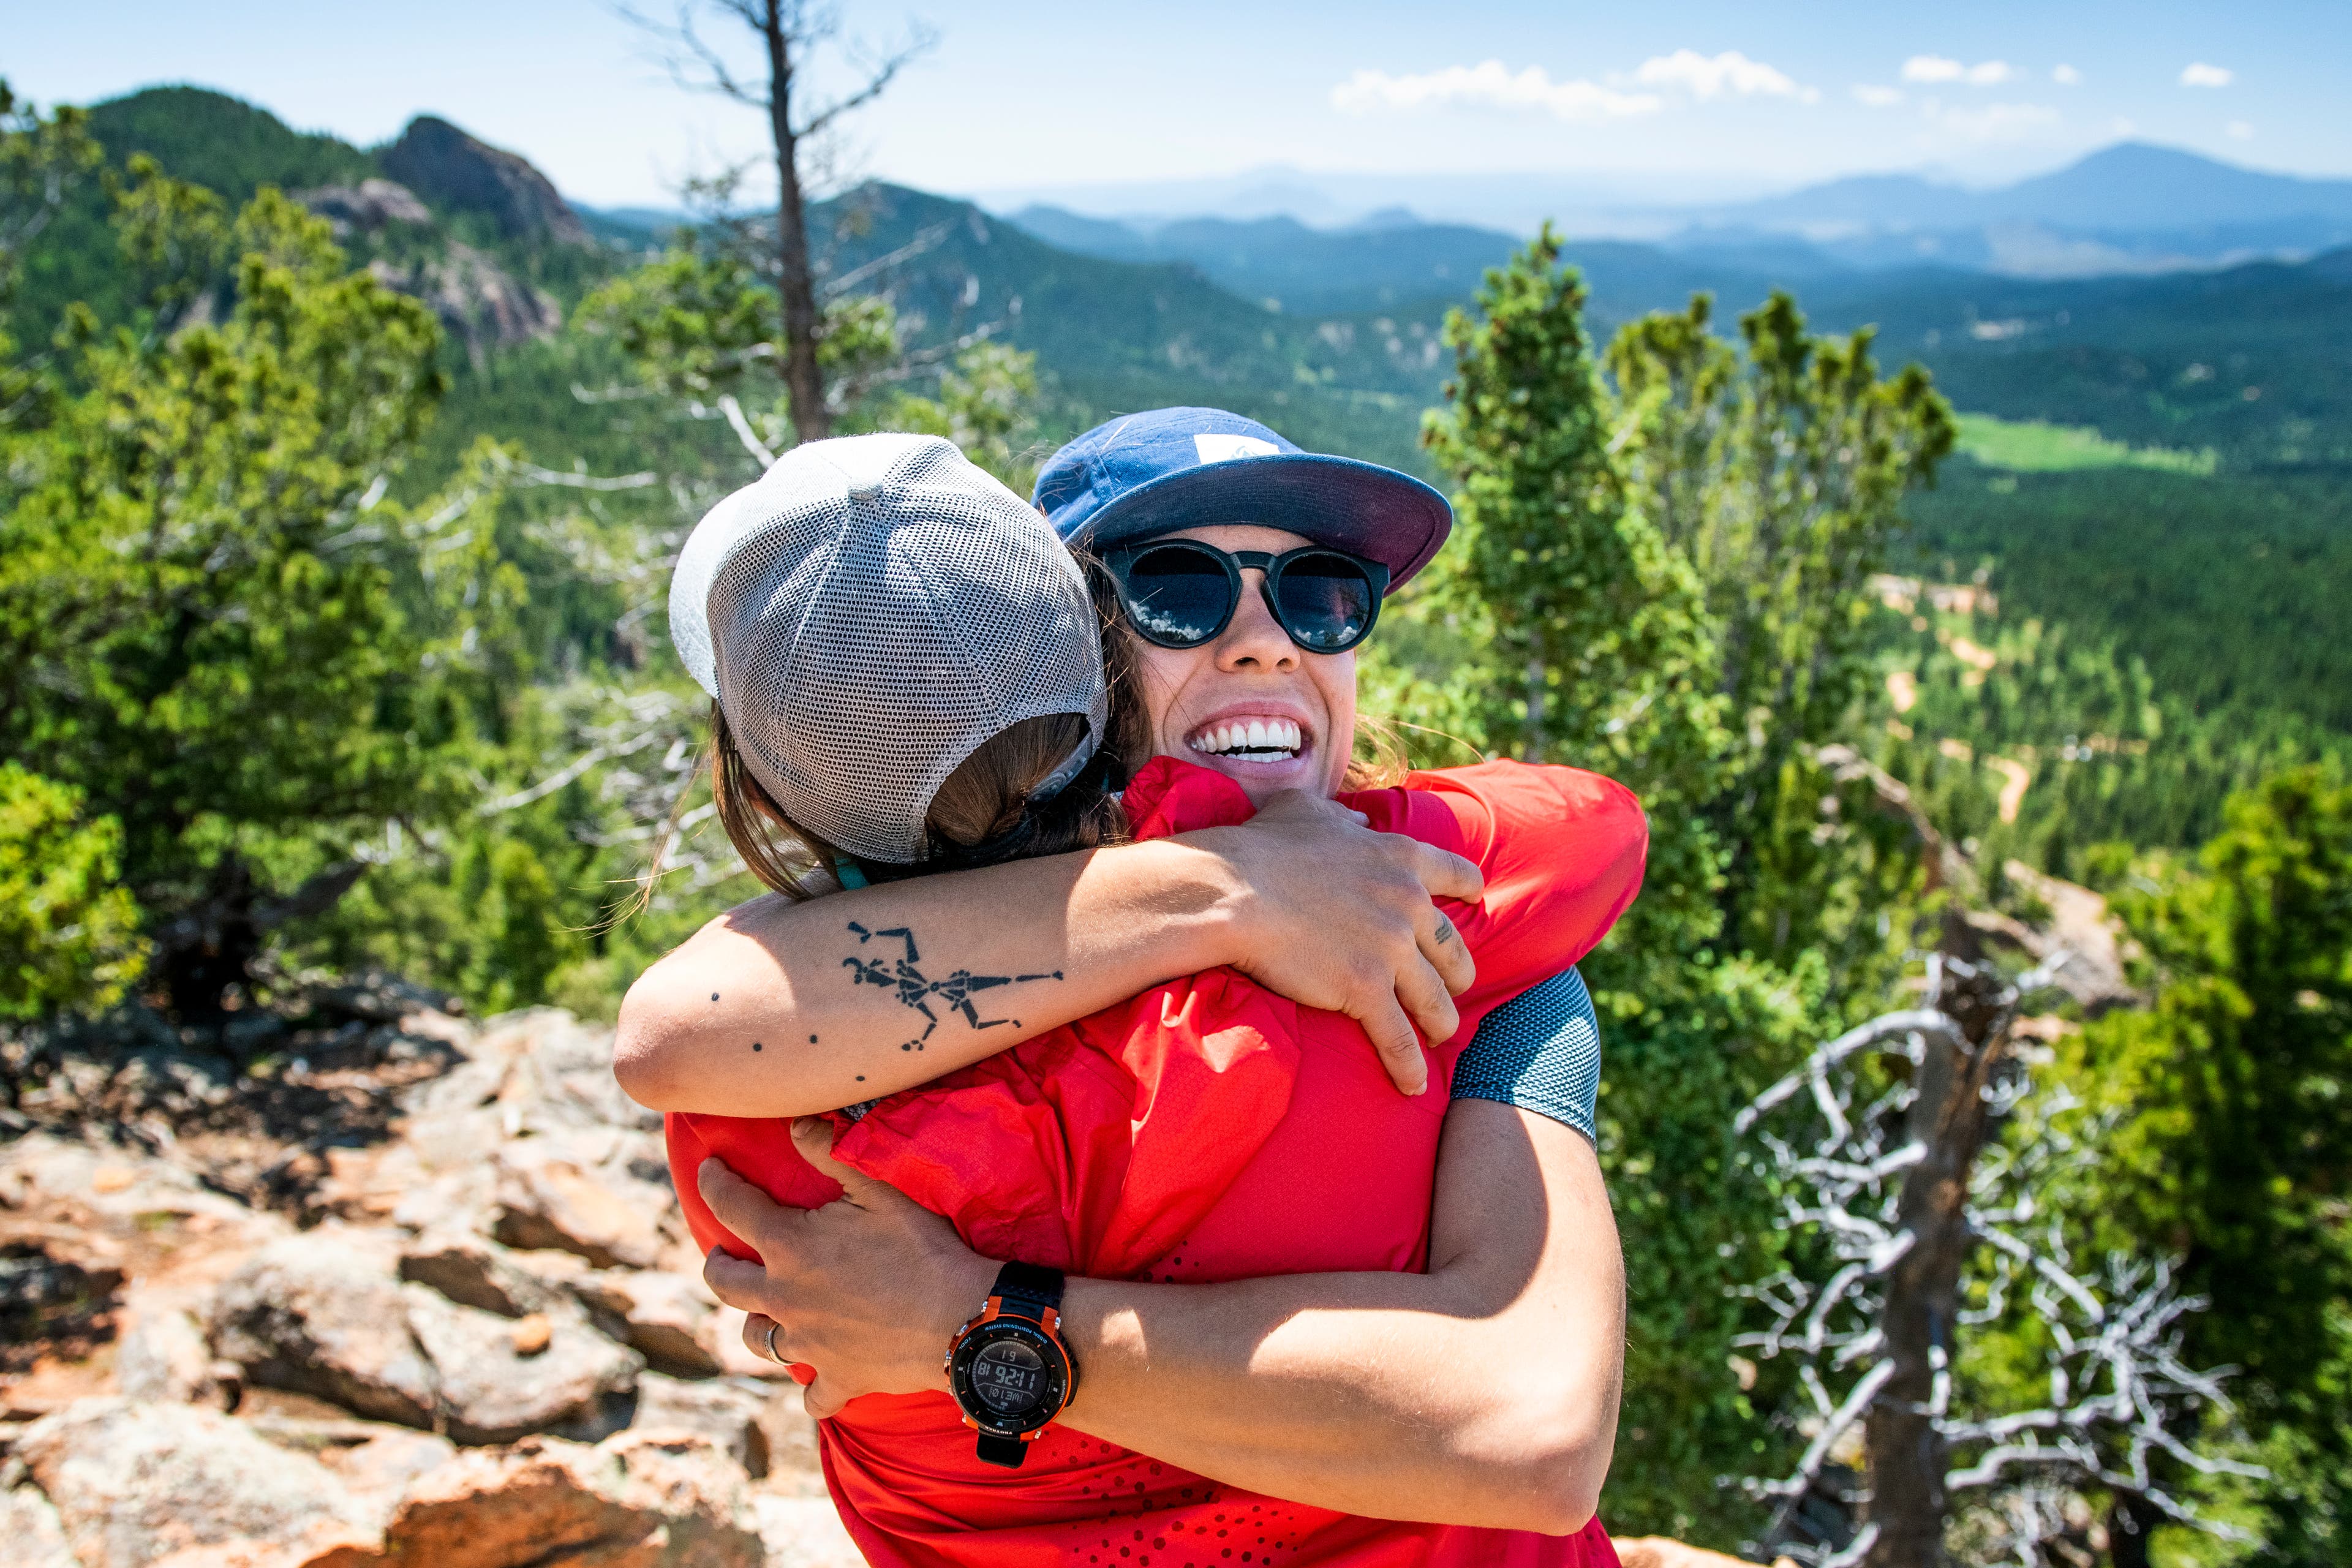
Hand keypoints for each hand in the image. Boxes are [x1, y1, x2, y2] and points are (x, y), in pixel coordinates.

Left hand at [697, 1126, 997, 1418]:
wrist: (963, 1319)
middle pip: (724, 1284)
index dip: (714, 1183)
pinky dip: (813, 1387)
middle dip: (717, 1264)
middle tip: (722, 1254)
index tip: (708, 1171)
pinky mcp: (837, 1379)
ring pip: (757, 1339)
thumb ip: (833, 1155)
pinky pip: (811, 1395)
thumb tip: (795, 1125)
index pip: (732, 1207)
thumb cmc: (924, 1249)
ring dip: (757, 1323)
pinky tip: (820, 1378)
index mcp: (790, 1248)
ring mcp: (808, 1345)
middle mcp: (785, 1299)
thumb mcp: (882, 1189)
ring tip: (766, 1312)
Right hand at [1187, 790, 1482, 1095]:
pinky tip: (1412, 1083)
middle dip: (1455, 973)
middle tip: (1449, 987)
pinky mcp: (1366, 990)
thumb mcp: (1309, 810)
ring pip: (1436, 999)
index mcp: (1401, 857)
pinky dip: (1409, 1064)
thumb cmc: (1263, 846)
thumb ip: (1344, 816)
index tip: (1473, 904)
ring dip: (1440, 1022)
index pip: (1460, 876)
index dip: (1468, 893)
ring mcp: (1391, 950)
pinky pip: (1398, 1037)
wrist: (1232, 891)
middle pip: (1454, 950)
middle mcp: (1408, 903)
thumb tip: (1358, 819)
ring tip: (1437, 1035)